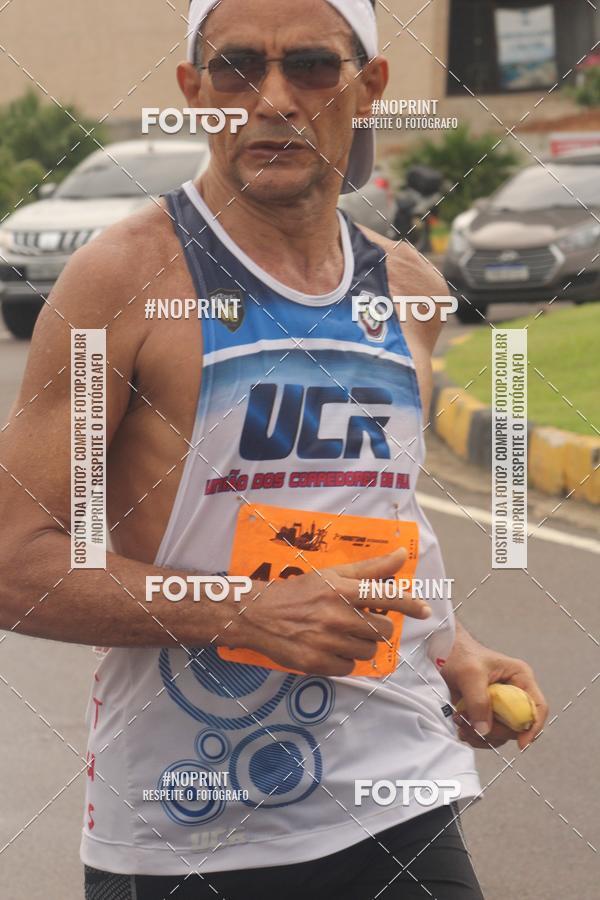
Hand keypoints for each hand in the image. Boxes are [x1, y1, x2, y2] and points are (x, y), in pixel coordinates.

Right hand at [243, 548, 431, 676]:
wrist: (258, 615)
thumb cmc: (299, 592)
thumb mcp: (333, 575)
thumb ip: (370, 568)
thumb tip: (402, 555)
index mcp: (341, 589)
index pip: (386, 596)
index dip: (410, 604)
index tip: (425, 611)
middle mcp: (336, 615)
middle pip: (381, 629)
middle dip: (375, 627)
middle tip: (357, 622)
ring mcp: (326, 641)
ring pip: (367, 651)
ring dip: (360, 645)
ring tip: (340, 634)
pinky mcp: (316, 663)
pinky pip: (349, 668)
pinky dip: (344, 661)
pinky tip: (329, 648)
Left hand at [441, 625, 547, 750]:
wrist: (442, 651)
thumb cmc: (460, 653)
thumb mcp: (470, 674)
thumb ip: (478, 701)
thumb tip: (484, 730)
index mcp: (520, 678)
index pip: (537, 707)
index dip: (533, 727)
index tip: (521, 743)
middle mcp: (514, 692)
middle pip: (518, 726)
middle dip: (496, 732)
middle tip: (474, 726)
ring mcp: (500, 704)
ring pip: (501, 734)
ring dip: (481, 735)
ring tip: (462, 723)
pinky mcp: (485, 712)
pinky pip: (487, 733)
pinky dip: (474, 734)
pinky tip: (461, 724)